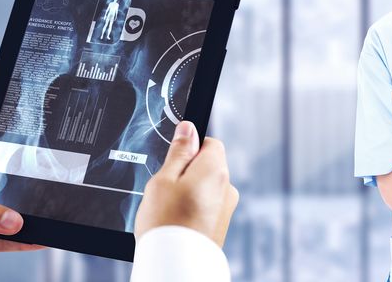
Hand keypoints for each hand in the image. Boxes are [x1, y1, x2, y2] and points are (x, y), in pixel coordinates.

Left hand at [0, 153, 41, 269]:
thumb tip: (14, 220)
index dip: (15, 168)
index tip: (40, 170)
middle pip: (3, 196)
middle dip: (23, 200)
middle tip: (47, 199)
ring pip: (4, 222)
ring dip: (24, 224)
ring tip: (48, 221)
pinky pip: (0, 244)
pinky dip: (19, 244)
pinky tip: (37, 239)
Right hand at [135, 122, 238, 246]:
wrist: (176, 263)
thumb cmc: (166, 222)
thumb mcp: (164, 179)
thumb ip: (179, 152)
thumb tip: (188, 128)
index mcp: (216, 170)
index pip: (210, 143)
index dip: (189, 149)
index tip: (173, 163)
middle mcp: (228, 187)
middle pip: (208, 166)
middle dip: (187, 173)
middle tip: (166, 190)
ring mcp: (227, 208)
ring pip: (206, 188)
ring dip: (190, 193)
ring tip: (169, 210)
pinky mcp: (221, 225)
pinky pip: (207, 207)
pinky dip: (193, 210)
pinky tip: (177, 222)